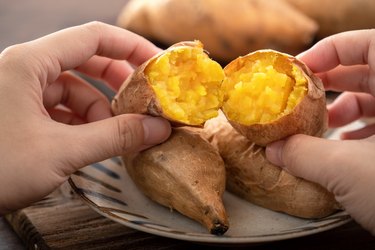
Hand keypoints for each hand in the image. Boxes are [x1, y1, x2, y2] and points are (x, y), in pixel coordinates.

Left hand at [0, 22, 170, 213]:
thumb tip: (158, 128)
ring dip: (100, 112)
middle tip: (143, 100)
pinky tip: (92, 144)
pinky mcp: (21, 114)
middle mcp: (26, 69)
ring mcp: (22, 92)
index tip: (157, 64)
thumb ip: (114, 137)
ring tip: (114, 136)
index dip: (131, 47)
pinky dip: (83, 124)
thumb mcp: (61, 151)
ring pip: (75, 90)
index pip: (94, 37)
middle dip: (118, 82)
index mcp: (31, 62)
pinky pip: (62, 110)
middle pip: (86, 60)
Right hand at [266, 29, 374, 234]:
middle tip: (298, 95)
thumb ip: (303, 154)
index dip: (329, 50)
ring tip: (316, 126)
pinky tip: (338, 148)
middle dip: (329, 83)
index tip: (298, 70)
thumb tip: (272, 149)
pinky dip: (357, 132)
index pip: (367, 43)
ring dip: (341, 110)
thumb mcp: (347, 171)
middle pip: (368, 71)